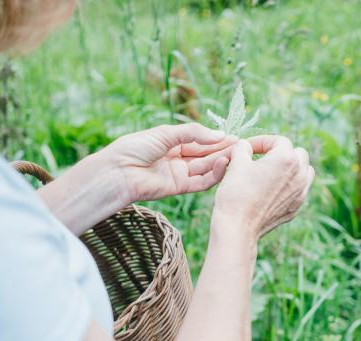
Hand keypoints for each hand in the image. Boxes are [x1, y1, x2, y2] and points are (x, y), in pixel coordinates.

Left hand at [102, 123, 238, 202]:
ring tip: (238, 154)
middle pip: (205, 154)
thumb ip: (194, 133)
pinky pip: (201, 181)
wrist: (118, 172)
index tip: (235, 136)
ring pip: (206, 167)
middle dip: (223, 149)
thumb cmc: (135, 148)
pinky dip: (214, 174)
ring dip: (222, 161)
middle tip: (243, 146)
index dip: (217, 138)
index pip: (200, 140)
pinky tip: (224, 164)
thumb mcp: (166, 133)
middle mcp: (177, 158)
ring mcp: (179, 173)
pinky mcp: (180, 187)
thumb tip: (220, 134)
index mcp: (172, 142)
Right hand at [213, 135, 314, 239]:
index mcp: (287, 159)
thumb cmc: (236, 193)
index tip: (247, 148)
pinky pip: (299, 190)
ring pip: (305, 171)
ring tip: (273, 171)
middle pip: (298, 154)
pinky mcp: (296, 207)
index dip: (261, 141)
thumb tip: (246, 146)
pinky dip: (290, 185)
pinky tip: (272, 189)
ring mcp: (300, 193)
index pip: (278, 140)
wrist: (238, 226)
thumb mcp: (237, 162)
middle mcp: (299, 174)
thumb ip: (244, 147)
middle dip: (281, 152)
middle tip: (262, 158)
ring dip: (292, 168)